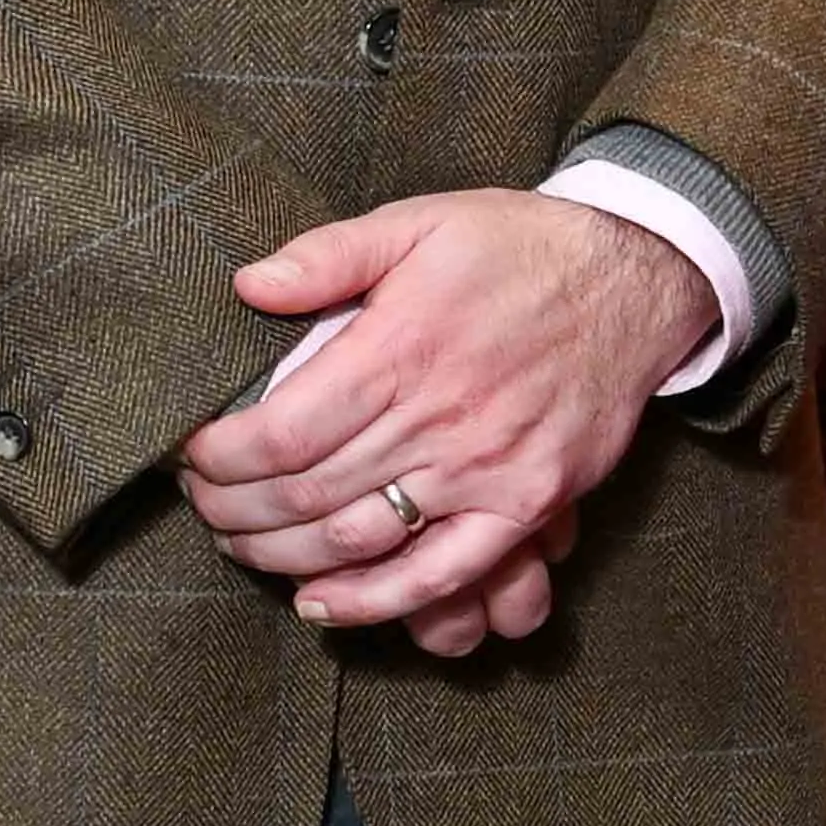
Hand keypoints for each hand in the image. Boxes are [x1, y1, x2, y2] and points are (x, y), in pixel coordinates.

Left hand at [185, 187, 704, 644]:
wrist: (634, 274)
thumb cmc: (517, 247)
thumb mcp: (420, 221)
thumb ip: (329, 254)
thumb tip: (247, 286)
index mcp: (399, 350)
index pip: (277, 433)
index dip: (217, 459)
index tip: (191, 458)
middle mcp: (438, 419)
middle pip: (304, 494)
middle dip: (234, 512)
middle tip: (205, 506)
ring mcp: (485, 469)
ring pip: (357, 540)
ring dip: (282, 556)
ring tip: (246, 546)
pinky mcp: (527, 501)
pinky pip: (443, 572)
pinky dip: (375, 601)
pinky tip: (322, 604)